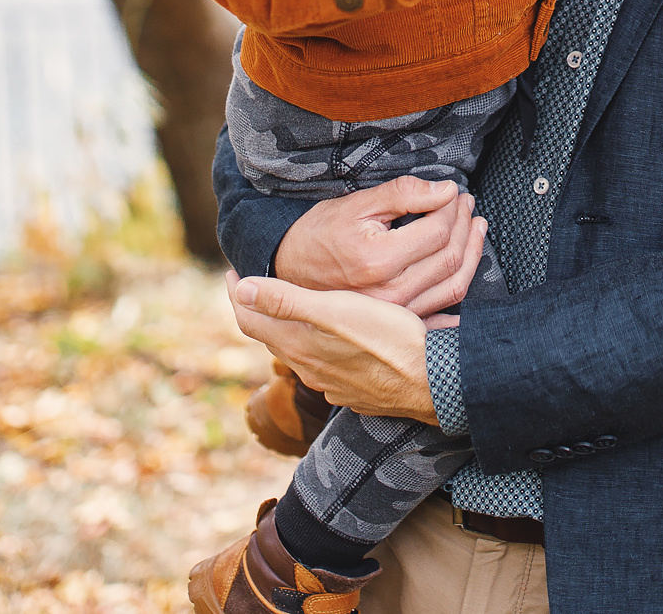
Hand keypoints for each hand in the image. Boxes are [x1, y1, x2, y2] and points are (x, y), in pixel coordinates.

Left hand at [230, 273, 439, 425]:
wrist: (431, 381)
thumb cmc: (387, 338)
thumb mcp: (334, 310)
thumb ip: (285, 300)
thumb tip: (242, 288)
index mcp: (298, 345)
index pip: (249, 319)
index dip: (236, 293)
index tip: (231, 272)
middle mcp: (309, 369)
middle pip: (272, 335)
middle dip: (260, 308)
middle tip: (256, 283)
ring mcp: (331, 384)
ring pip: (299, 352)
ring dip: (289, 327)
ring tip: (293, 304)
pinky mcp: (354, 391)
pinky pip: (325, 366)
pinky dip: (319, 346)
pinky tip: (334, 336)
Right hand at [272, 174, 488, 317]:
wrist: (290, 274)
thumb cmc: (319, 235)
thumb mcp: (356, 205)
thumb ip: (403, 194)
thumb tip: (445, 189)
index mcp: (379, 260)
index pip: (437, 231)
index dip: (452, 207)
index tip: (455, 191)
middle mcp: (390, 293)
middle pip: (449, 256)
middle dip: (464, 225)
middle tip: (467, 204)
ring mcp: (395, 314)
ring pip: (453, 285)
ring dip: (471, 253)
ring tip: (475, 228)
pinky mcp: (397, 324)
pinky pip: (443, 311)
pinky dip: (460, 287)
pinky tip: (467, 266)